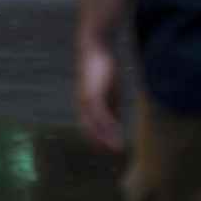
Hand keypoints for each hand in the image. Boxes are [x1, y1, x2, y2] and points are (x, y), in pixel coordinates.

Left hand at [75, 36, 123, 151]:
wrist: (95, 47)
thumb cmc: (102, 68)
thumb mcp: (109, 90)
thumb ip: (111, 106)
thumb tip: (115, 122)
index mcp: (85, 105)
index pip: (89, 129)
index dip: (99, 141)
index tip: (110, 150)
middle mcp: (83, 105)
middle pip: (90, 130)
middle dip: (101, 143)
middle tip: (114, 153)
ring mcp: (87, 100)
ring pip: (95, 125)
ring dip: (107, 139)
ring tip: (117, 148)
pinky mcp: (93, 93)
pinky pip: (100, 115)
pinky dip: (108, 126)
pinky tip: (116, 131)